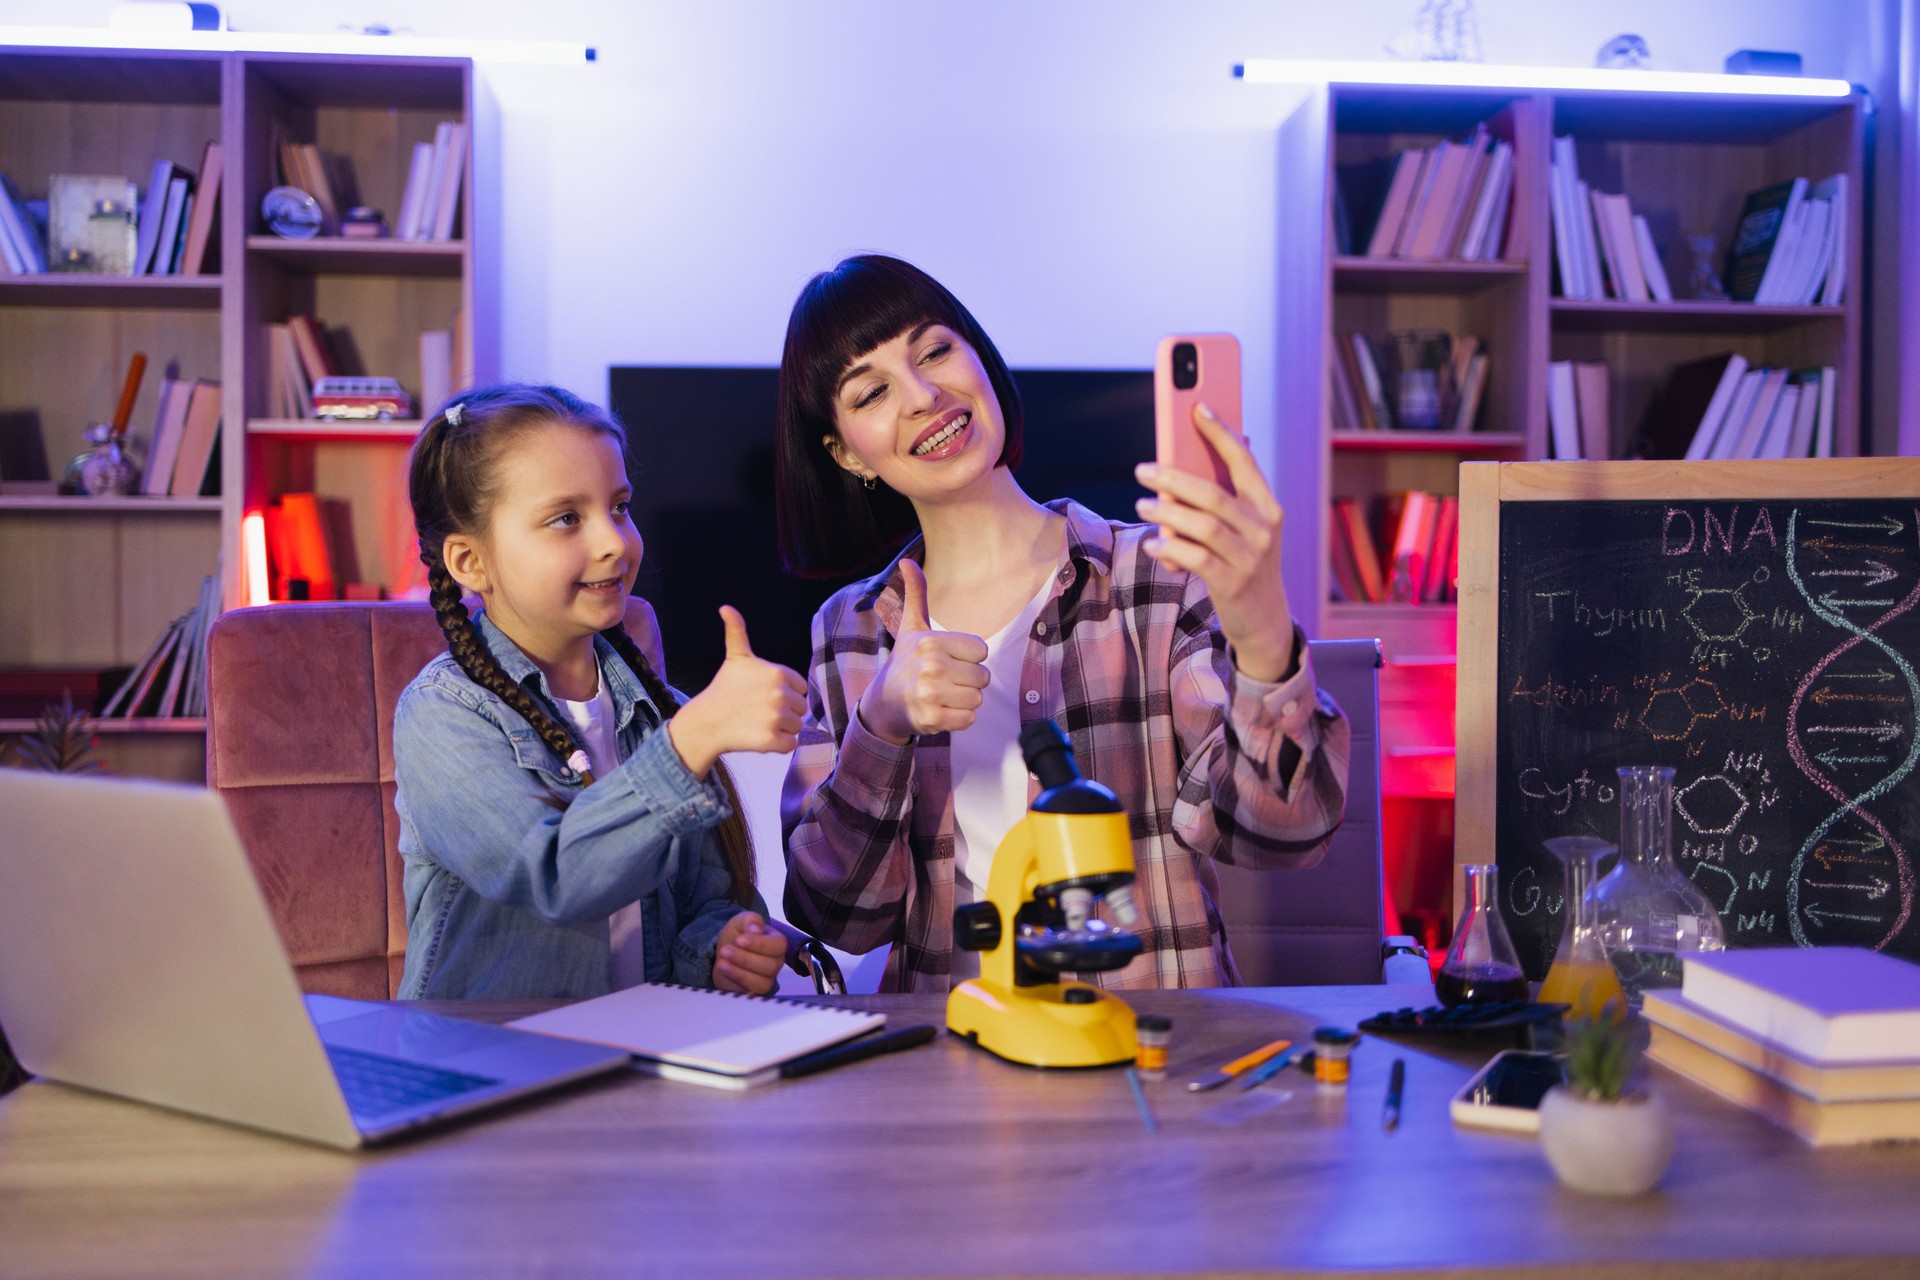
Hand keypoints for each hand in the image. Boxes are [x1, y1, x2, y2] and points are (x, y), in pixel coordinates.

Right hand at [670, 607, 809, 776]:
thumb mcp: (735, 658)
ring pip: (796, 727)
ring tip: (757, 723)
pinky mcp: (772, 740)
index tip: (763, 695)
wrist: (706, 722)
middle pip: (801, 709)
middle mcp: (780, 693)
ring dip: (781, 729)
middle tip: (758, 711)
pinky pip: (791, 745)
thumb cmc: (724, 689)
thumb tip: (725, 607)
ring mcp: (776, 718)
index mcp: (778, 673)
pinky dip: (778, 745)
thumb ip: (737, 631)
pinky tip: (759, 737)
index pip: (801, 688)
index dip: (785, 694)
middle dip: (784, 712)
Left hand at [712, 911, 786, 994]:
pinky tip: (723, 971)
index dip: (760, 944)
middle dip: (745, 958)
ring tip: (721, 962)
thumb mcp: (740, 922)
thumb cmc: (738, 936)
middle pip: (770, 966)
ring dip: (739, 972)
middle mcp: (776, 963)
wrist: (725, 953)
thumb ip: (750, 920)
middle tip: (725, 950)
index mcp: (777, 943)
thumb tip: (756, 929)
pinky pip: (750, 994)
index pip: (779, 946)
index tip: (739, 940)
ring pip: (761, 983)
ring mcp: (766, 979)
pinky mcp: (754, 992)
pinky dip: (735, 982)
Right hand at [857, 559, 989, 744]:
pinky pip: (969, 720)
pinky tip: (940, 711)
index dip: (968, 658)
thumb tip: (907, 560)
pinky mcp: (932, 719)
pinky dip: (959, 720)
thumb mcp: (911, 627)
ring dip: (964, 701)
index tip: (946, 660)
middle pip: (983, 677)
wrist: (883, 704)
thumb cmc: (905, 662)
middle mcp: (931, 665)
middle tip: (943, 681)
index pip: (982, 651)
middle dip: (968, 681)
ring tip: (942, 696)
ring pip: (977, 699)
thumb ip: (915, 594)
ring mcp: (930, 694)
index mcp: (931, 641)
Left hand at [1134, 403, 1295, 681]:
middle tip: (1143, 469)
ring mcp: (1249, 557)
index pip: (1244, 461)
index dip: (1221, 433)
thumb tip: (1209, 448)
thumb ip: (1229, 494)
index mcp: (1267, 506)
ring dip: (1168, 512)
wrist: (1264, 619)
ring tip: (1142, 503)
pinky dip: (1171, 548)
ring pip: (1203, 525)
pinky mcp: (1232, 583)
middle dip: (1175, 477)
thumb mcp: (1246, 528)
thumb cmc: (1245, 562)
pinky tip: (1153, 542)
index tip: (1197, 408)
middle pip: (1214, 494)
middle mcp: (1263, 528)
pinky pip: (1196, 559)